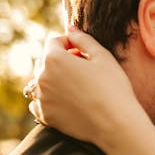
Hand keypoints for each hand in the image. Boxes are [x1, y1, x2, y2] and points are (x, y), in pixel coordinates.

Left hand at [31, 29, 139, 146]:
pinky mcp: (46, 116)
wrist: (116, 124)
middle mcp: (42, 77)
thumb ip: (83, 39)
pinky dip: (47, 100)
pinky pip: (37, 104)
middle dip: (61, 62)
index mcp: (54, 58)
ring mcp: (42, 98)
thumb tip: (70, 29)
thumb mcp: (103, 57)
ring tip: (75, 88)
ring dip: (54, 81)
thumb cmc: (113, 88)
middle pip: (45, 62)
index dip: (69, 44)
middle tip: (83, 72)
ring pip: (41, 82)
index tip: (83, 53)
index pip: (53, 42)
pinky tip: (64, 102)